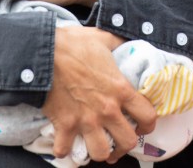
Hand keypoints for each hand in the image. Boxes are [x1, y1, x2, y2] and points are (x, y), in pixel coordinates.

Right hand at [44, 26, 156, 162]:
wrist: (44, 51)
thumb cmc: (74, 44)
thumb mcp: (104, 37)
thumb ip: (119, 41)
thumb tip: (127, 38)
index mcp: (121, 89)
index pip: (148, 116)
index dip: (148, 124)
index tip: (141, 124)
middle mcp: (107, 109)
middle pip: (128, 142)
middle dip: (125, 144)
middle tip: (119, 139)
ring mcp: (85, 120)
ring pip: (100, 153)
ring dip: (99, 151)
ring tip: (96, 143)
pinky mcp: (64, 125)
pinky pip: (65, 151)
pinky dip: (64, 150)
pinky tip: (66, 142)